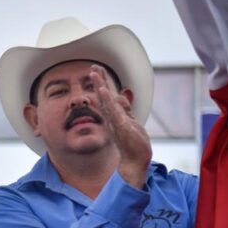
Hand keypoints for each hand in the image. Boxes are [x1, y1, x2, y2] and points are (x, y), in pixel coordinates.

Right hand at [91, 66, 151, 188]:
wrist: (134, 161)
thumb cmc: (134, 144)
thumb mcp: (131, 122)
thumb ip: (125, 109)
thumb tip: (122, 95)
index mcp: (115, 115)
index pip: (108, 95)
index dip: (103, 83)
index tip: (96, 70)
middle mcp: (113, 117)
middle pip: (105, 95)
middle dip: (99, 80)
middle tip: (93, 66)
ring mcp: (115, 121)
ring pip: (106, 101)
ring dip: (100, 87)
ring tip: (94, 74)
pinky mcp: (120, 127)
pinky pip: (112, 112)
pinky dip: (107, 101)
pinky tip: (102, 91)